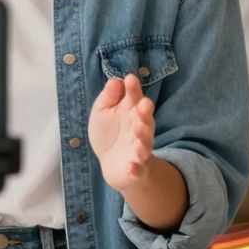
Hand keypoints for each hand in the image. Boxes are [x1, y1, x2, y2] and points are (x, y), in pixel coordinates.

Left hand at [89, 73, 155, 191]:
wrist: (112, 165)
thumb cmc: (109, 133)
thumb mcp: (103, 111)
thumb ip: (109, 96)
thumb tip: (115, 79)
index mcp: (131, 112)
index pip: (134, 98)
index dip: (133, 89)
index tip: (130, 78)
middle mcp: (139, 129)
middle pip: (146, 120)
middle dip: (145, 112)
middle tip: (144, 104)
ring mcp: (139, 150)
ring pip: (145, 144)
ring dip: (143, 137)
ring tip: (139, 129)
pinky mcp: (137, 169)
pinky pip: (138, 170)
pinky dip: (136, 169)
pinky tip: (131, 166)